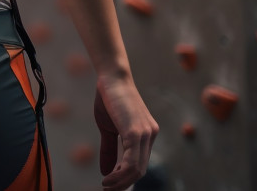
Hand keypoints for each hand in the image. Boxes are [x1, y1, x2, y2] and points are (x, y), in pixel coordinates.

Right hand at [93, 71, 158, 190]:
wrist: (111, 78)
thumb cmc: (109, 99)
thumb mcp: (107, 128)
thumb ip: (109, 149)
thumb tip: (106, 171)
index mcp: (146, 135)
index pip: (140, 164)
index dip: (125, 178)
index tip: (111, 185)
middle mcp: (150, 136)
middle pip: (140, 170)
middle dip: (123, 184)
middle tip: (107, 190)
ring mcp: (145, 134)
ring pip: (137, 169)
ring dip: (120, 182)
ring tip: (106, 186)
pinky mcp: (136, 132)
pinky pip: (131, 160)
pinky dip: (120, 173)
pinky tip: (108, 177)